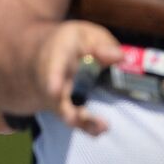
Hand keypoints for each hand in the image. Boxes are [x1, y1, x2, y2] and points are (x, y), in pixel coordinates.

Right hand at [34, 21, 121, 135]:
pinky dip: (87, 127)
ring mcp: (54, 98)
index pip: (52, 65)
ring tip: (102, 126)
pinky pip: (73, 120)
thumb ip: (102, 43)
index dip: (52, 78)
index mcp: (56, 54)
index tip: (53, 90)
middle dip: (64, 109)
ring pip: (64, 113)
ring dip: (82, 122)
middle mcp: (50, 80)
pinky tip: (101, 129)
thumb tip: (120, 56)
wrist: (43, 58)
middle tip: (74, 119)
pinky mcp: (63, 110)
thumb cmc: (70, 44)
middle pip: (54, 97)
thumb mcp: (85, 34)